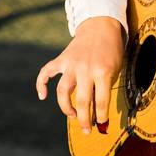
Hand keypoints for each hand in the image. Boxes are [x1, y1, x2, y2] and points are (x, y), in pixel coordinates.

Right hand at [35, 16, 123, 134]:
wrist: (100, 26)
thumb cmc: (111, 50)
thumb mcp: (115, 68)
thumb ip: (105, 87)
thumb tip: (98, 112)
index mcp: (102, 72)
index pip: (101, 102)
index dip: (101, 117)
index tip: (102, 124)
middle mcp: (85, 69)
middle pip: (82, 101)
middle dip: (84, 120)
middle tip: (87, 130)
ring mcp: (71, 64)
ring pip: (62, 92)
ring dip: (66, 108)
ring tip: (72, 115)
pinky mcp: (61, 59)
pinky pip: (46, 72)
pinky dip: (40, 84)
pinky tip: (42, 96)